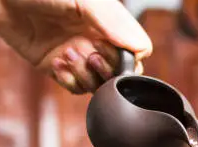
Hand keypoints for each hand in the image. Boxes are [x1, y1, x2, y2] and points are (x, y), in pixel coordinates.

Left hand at [0, 0, 152, 93]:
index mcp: (108, 23)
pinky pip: (75, 87)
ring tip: (67, 53)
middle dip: (106, 69)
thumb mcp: (82, 1)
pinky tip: (56, 63)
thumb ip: (112, 22)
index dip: (128, 59)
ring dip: (85, 74)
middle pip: (118, 72)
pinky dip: (68, 80)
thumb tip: (141, 48)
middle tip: (89, 53)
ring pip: (97, 83)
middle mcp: (96, 40)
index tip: (108, 48)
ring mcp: (78, 55)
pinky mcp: (58, 67)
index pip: (135, 52)